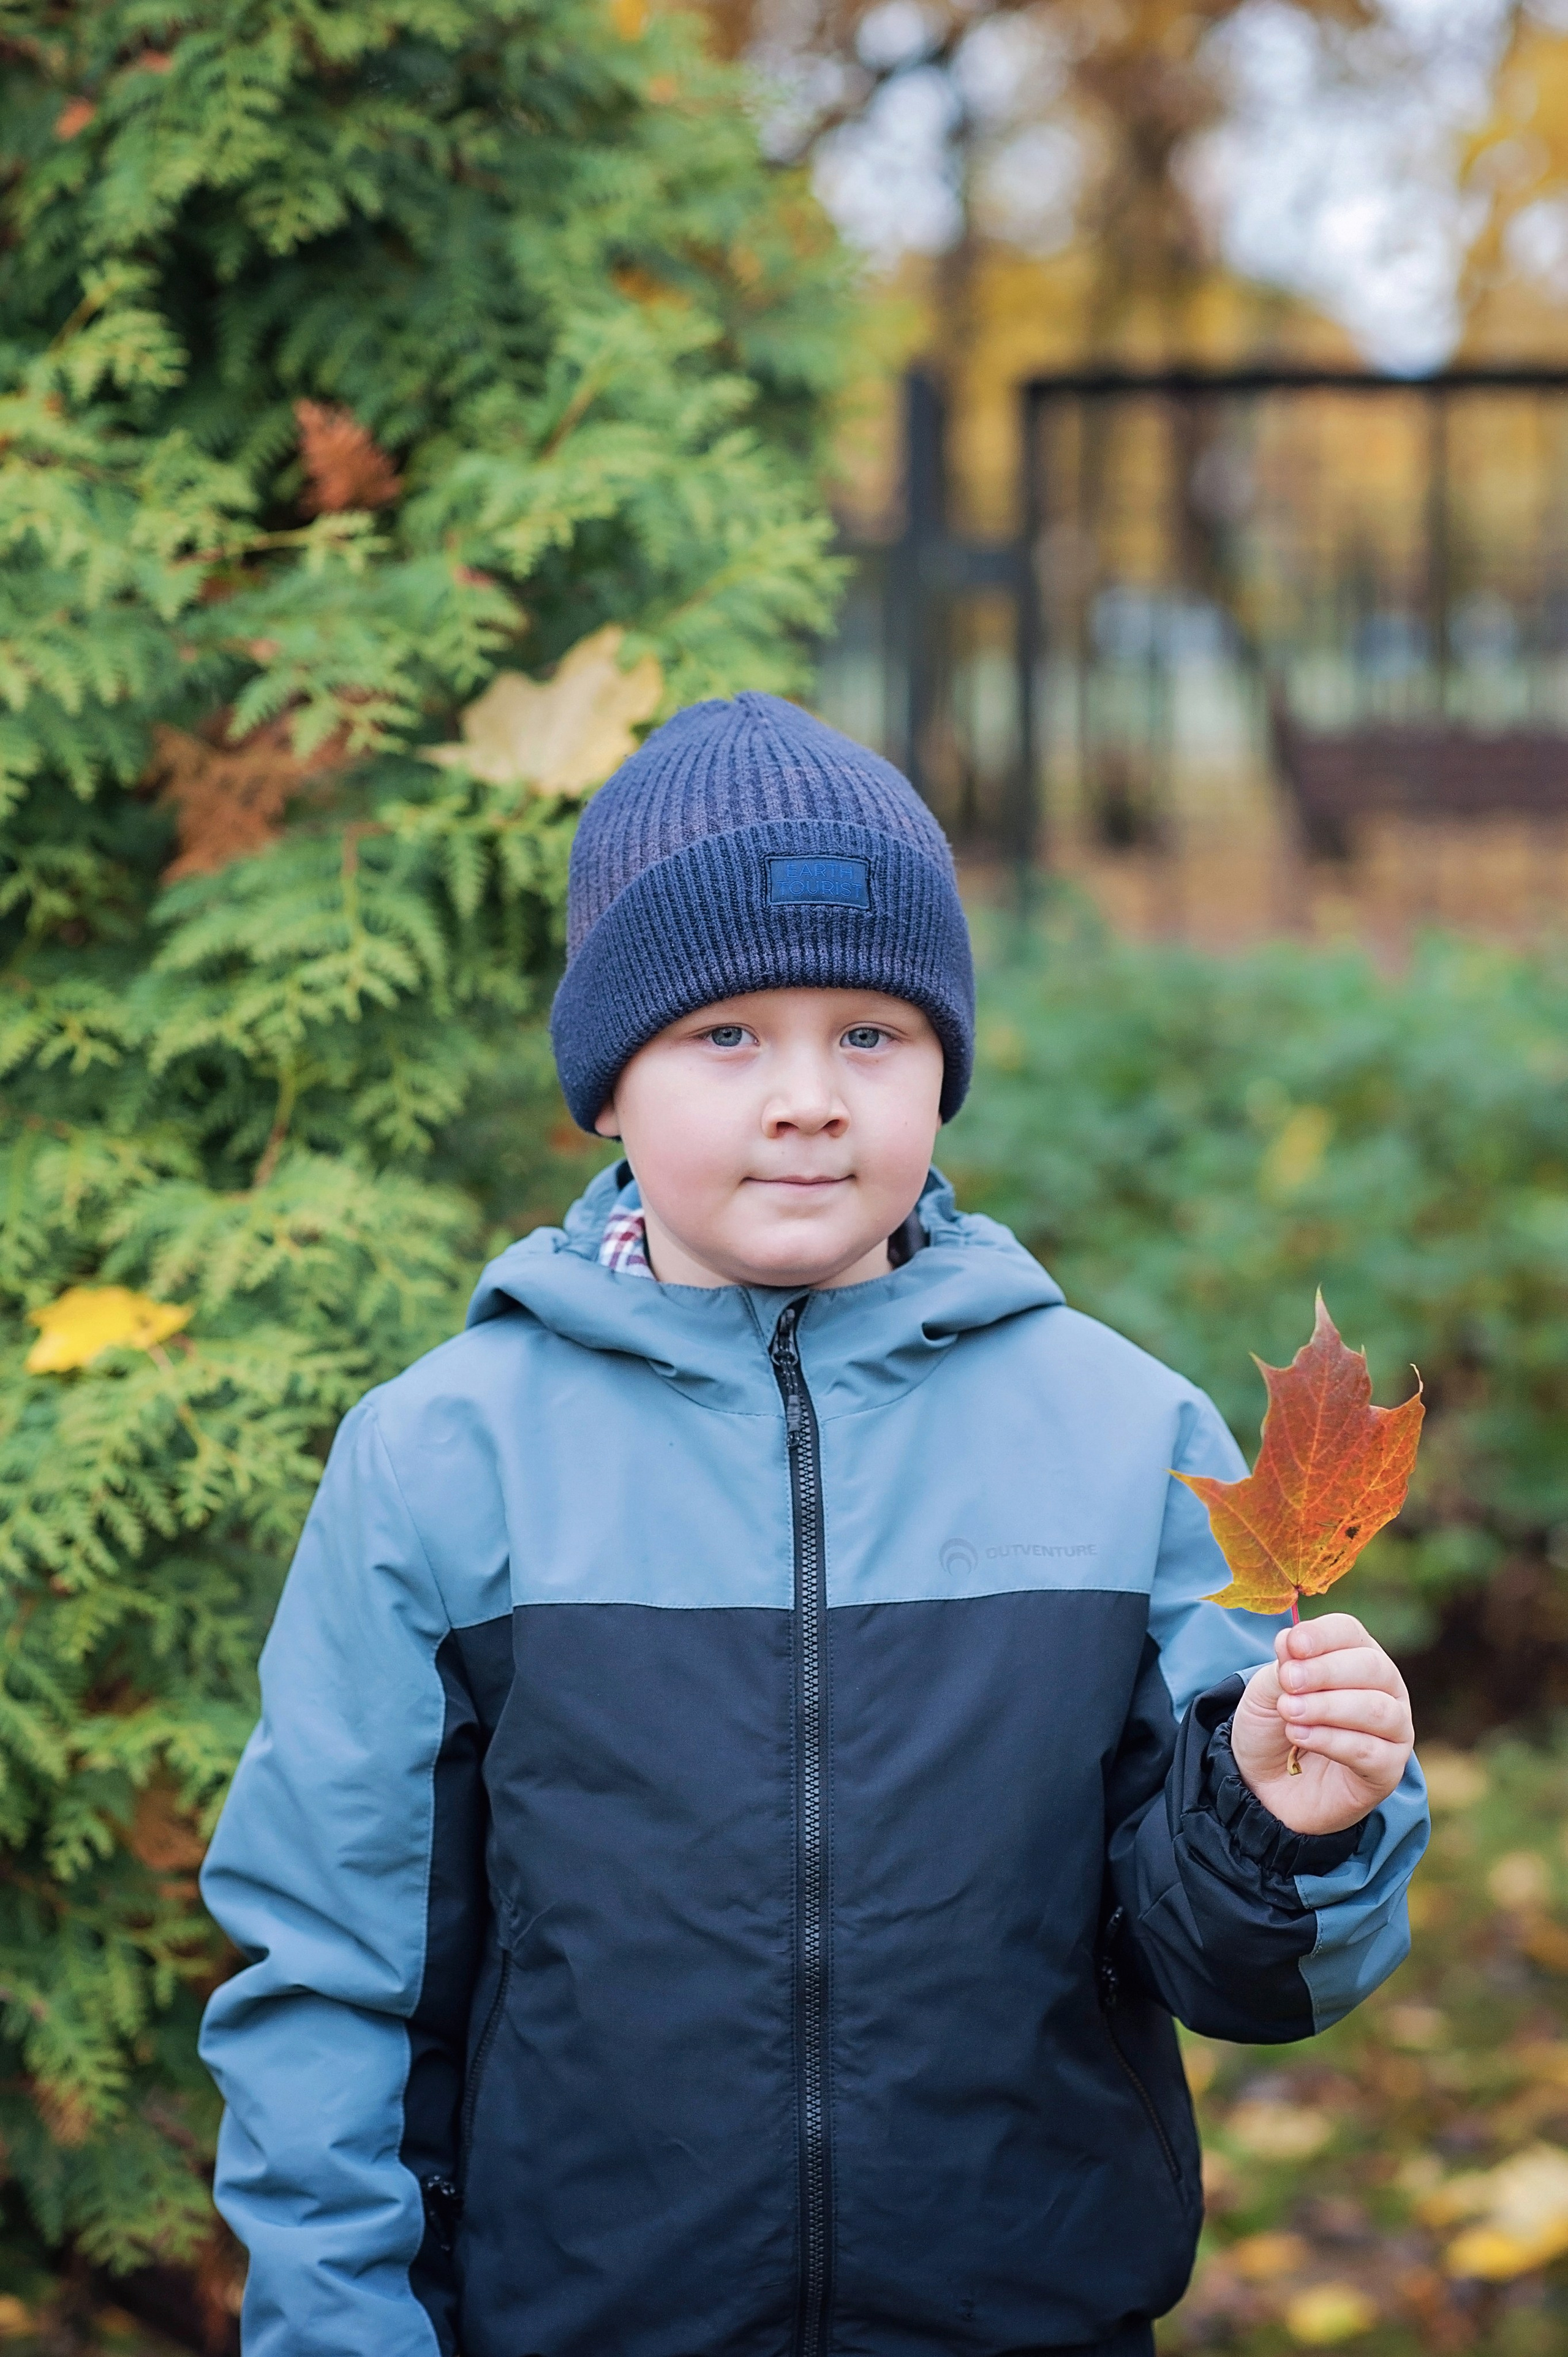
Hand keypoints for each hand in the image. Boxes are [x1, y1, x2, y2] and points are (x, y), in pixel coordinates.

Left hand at [1229, 1612, 1413, 1836]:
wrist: (1265, 1786)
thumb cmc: (1272, 1728)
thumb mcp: (1266, 1692)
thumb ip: (1283, 1667)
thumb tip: (1291, 1640)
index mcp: (1355, 1656)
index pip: (1349, 1632)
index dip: (1322, 1636)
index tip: (1291, 1646)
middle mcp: (1384, 1688)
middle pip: (1372, 1666)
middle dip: (1325, 1671)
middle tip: (1289, 1682)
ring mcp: (1393, 1730)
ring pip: (1377, 1709)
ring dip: (1328, 1707)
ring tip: (1290, 1713)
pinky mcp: (1388, 1770)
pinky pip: (1370, 1751)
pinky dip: (1332, 1741)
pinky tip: (1300, 1737)